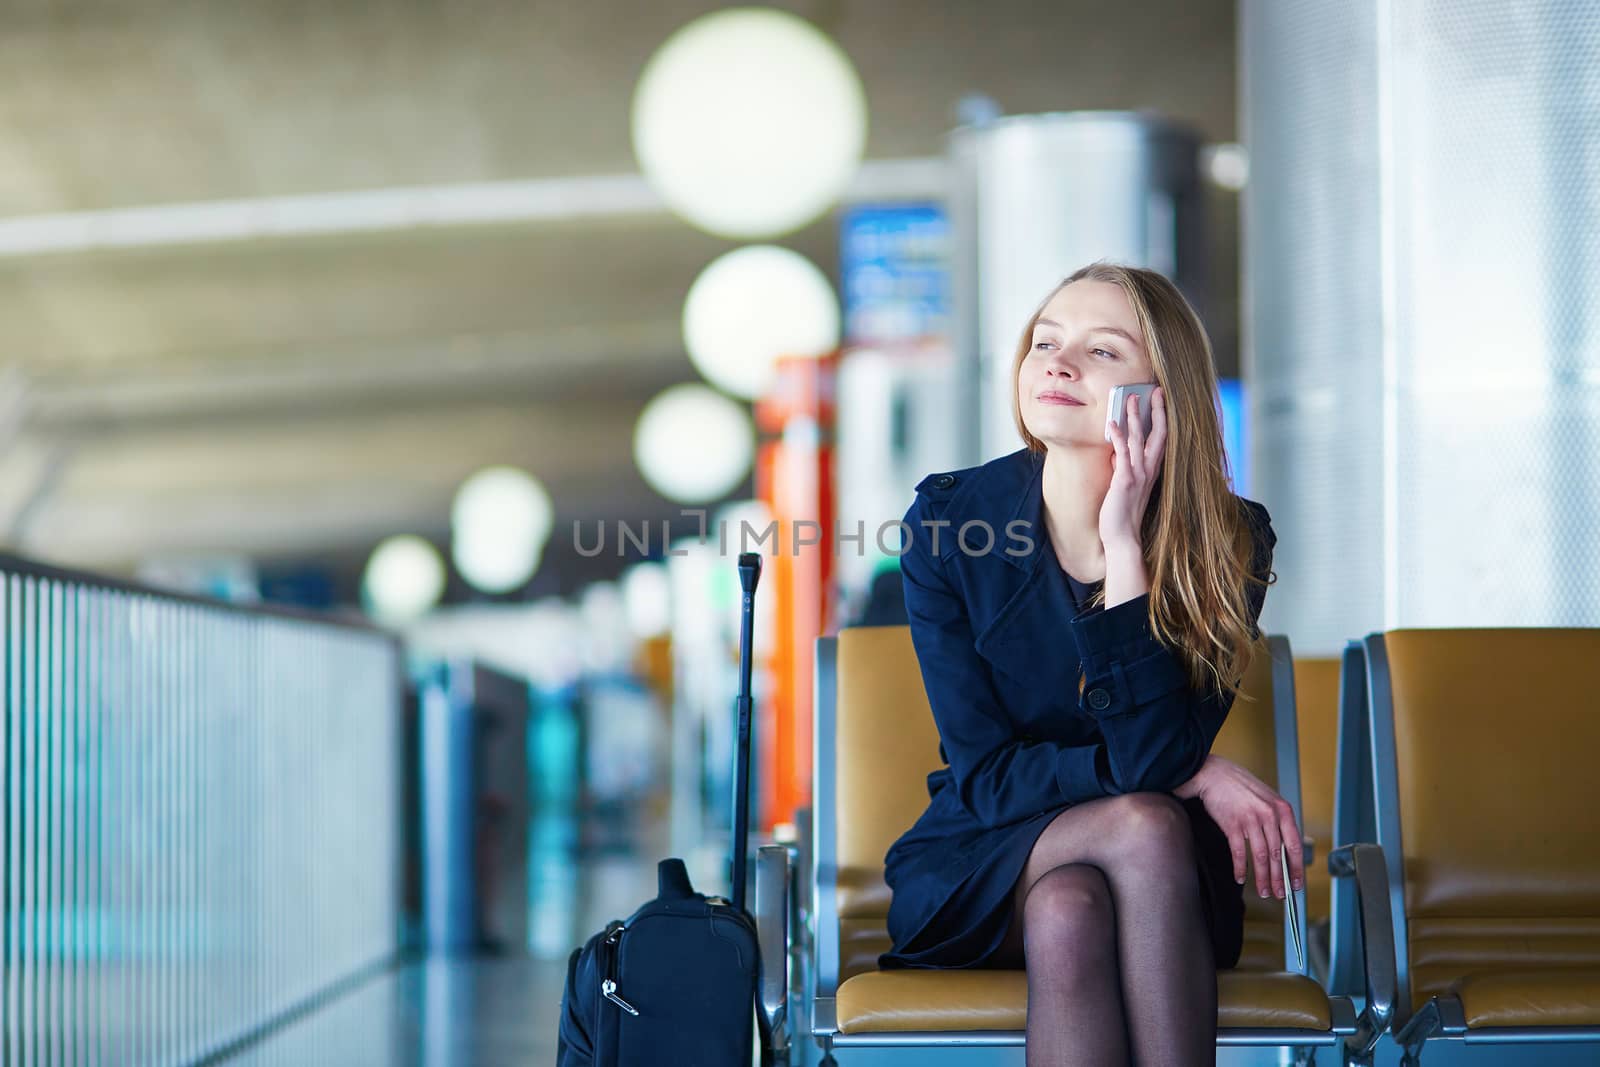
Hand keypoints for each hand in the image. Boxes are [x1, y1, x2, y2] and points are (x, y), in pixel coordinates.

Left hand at [1099, 386, 1165, 549]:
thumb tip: (1117, 454)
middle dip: (1156, 411)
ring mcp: (1138, 475)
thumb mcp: (1127, 487)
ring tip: (1131, 398)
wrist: (1123, 539)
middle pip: (1158, 434)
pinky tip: (1112, 423)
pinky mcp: (1125, 481)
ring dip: (1135, 418)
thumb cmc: (1123, 515)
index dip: (1161, 419)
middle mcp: (1148, 471)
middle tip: (1155, 391)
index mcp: (1151, 471)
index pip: (1160, 439)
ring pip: (1139, 440)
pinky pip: (1122, 455)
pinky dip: (1118, 438)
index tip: (1160, 401)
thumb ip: (1126, 469)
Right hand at [1174, 754, 1303, 899]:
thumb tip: (1283, 849)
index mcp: (1281, 809)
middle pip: (1277, 855)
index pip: (1294, 845)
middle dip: (1280, 879)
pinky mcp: (1232, 824)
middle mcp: (1269, 815)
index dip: (1296, 868)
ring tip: (1263, 891)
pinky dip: (1241, 868)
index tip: (1297, 883)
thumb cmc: (1240, 786)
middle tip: (1280, 894)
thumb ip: (1277, 820)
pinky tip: (1241, 877)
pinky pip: (1239, 853)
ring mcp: (1251, 819)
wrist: (1213, 773)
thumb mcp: (1266, 798)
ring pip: (1261, 857)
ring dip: (1263, 879)